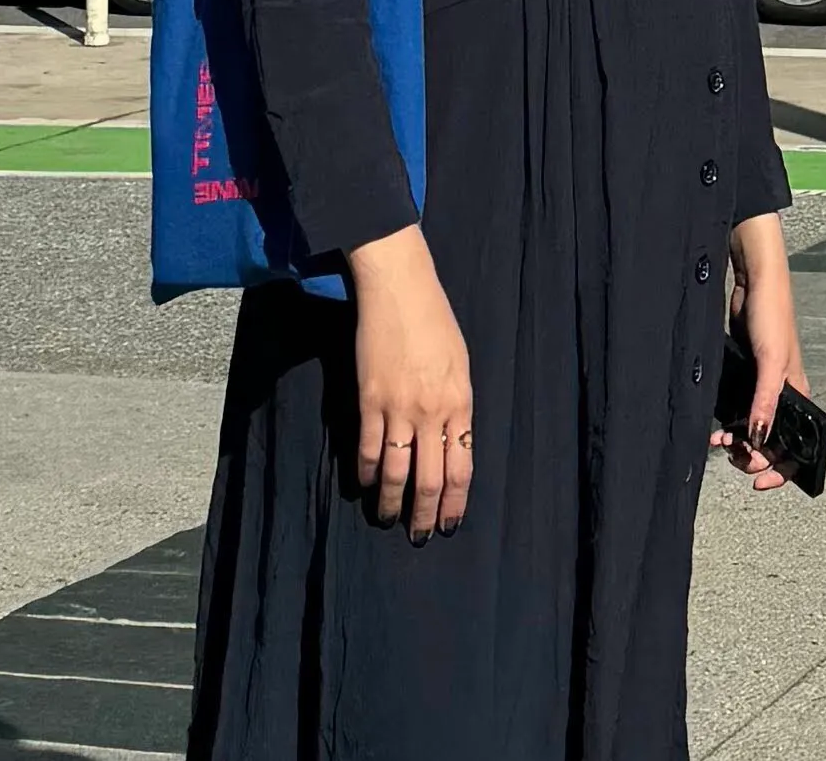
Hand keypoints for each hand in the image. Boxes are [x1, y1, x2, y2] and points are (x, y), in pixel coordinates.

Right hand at [345, 225, 474, 537]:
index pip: (461, 467)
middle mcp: (432, 413)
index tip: (449, 524)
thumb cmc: (435, 322)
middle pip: (430, 479)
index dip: (454, 502)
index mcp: (461, 403)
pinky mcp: (368, 400)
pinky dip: (365, 473)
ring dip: (391, 503)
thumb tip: (450, 443)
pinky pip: (367, 449)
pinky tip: (365, 486)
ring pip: (396, 472)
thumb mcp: (460, 365)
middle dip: (425, 514)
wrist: (399, 288)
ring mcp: (398, 408)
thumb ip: (456, 406)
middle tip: (420, 537)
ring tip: (387, 520)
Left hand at [715, 215, 807, 492]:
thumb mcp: (770, 362)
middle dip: (753, 457)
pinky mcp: (745, 378)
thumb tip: (758, 439)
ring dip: (738, 444)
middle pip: (773, 444)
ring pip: (753, 431)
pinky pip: (737, 413)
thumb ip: (765, 402)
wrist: (753, 282)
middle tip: (733, 457)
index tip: (756, 482)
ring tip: (719, 443)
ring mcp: (762, 389)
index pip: (798, 446)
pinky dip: (727, 426)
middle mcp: (783, 396)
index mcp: (800, 396)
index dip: (780, 470)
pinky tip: (714, 430)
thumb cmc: (772, 317)